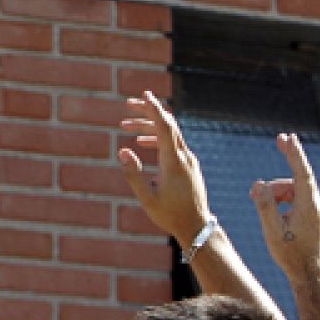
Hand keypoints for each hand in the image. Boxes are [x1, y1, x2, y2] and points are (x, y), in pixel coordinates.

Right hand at [119, 91, 211, 244]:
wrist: (195, 225)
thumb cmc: (170, 215)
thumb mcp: (147, 198)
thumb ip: (134, 175)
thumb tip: (123, 151)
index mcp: (173, 162)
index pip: (165, 127)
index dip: (154, 109)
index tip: (145, 95)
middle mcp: (184, 156)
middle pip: (168, 124)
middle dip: (148, 112)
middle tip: (128, 104)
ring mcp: (188, 160)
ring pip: (169, 134)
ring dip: (149, 127)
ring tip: (126, 126)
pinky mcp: (188, 165)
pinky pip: (172, 144)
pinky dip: (157, 139)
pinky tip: (142, 143)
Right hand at [251, 132, 319, 286]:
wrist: (306, 270)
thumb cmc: (290, 253)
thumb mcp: (273, 231)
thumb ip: (265, 206)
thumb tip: (258, 184)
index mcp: (308, 204)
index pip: (302, 172)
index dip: (293, 153)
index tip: (286, 138)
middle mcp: (315, 202)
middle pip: (293, 181)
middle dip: (274, 184)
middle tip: (253, 194)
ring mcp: (314, 208)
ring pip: (292, 190)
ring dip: (274, 196)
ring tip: (259, 209)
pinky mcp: (310, 213)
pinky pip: (294, 199)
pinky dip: (280, 201)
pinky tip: (271, 214)